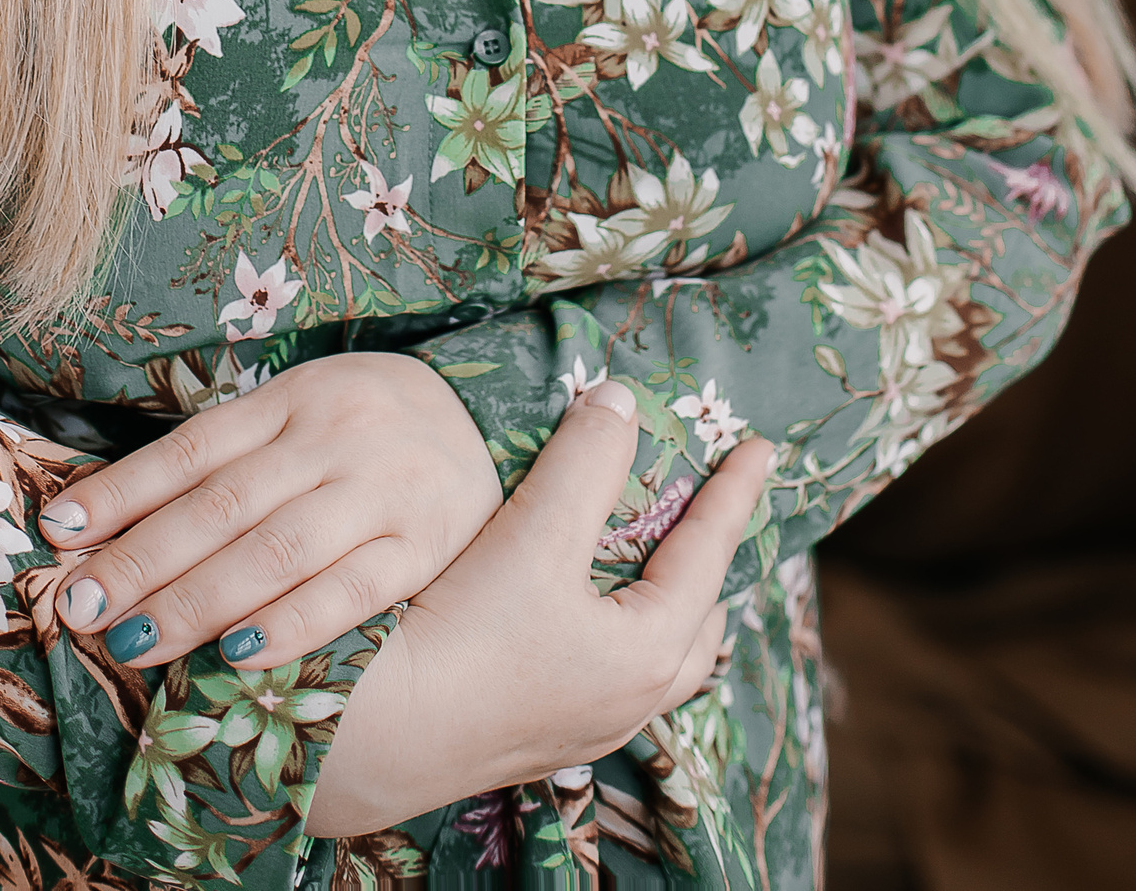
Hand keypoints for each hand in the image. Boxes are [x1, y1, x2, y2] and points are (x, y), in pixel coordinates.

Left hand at [37, 350, 502, 670]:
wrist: (489, 420)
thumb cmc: (366, 428)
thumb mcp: (300, 413)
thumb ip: (223, 460)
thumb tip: (107, 516)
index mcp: (295, 397)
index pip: (193, 449)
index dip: (123, 491)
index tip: (57, 533)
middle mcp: (335, 437)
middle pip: (223, 504)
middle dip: (142, 561)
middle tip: (80, 608)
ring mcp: (384, 491)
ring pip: (277, 550)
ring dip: (197, 601)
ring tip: (132, 641)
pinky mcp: (425, 547)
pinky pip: (353, 591)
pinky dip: (292, 624)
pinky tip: (237, 654)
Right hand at [306, 381, 773, 837]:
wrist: (372, 736)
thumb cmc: (464, 635)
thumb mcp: (533, 535)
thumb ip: (585, 461)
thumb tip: (620, 399)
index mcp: (649, 653)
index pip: (710, 554)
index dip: (736, 493)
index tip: (763, 447)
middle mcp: (631, 701)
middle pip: (699, 624)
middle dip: (710, 562)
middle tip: (711, 510)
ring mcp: (584, 725)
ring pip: (654, 658)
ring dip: (663, 601)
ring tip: (653, 558)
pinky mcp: (537, 732)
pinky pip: (609, 673)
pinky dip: (618, 628)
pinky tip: (582, 610)